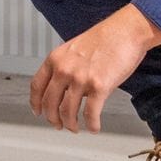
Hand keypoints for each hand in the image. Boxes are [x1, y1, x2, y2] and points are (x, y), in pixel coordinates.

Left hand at [29, 4, 160, 132]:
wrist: (125, 31)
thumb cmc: (104, 39)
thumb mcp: (74, 49)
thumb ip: (65, 67)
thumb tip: (63, 88)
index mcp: (55, 59)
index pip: (37, 86)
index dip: (36, 103)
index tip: (38, 112)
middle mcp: (64, 69)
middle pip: (50, 103)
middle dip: (53, 118)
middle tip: (59, 125)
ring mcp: (80, 78)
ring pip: (67, 112)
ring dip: (70, 124)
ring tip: (75, 128)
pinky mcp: (99, 86)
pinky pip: (90, 113)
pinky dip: (91, 124)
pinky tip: (94, 127)